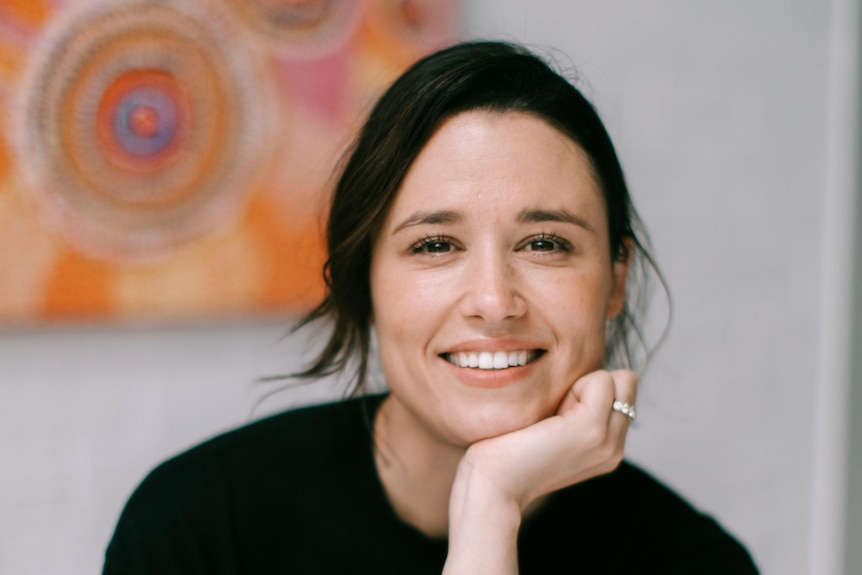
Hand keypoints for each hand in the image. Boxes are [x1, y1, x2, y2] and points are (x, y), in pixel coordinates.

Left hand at [458, 368, 637, 510]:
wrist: (491, 487)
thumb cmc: (505, 453)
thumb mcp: (549, 430)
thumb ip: (572, 410)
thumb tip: (580, 378)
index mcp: (606, 449)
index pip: (620, 391)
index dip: (586, 390)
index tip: (554, 417)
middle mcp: (614, 449)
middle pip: (625, 383)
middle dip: (587, 385)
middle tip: (553, 417)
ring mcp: (607, 441)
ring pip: (615, 379)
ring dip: (578, 386)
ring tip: (549, 421)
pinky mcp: (592, 429)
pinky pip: (602, 379)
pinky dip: (573, 386)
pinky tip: (548, 419)